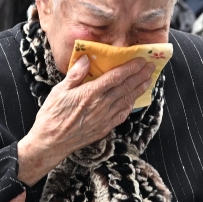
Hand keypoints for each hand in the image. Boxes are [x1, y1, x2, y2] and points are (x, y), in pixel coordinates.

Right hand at [17, 56, 153, 184]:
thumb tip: (87, 58)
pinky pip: (122, 115)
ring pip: (127, 100)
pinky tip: (134, 100)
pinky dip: (130, 105)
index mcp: (90, 93)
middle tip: (150, 67)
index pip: (116, 77)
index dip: (130, 68)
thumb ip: (75, 74)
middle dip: (140, 76)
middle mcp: (101, 105)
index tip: (140, 60)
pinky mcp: (105, 128)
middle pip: (126, 88)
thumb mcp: (59, 90)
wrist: (51, 143)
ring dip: (139, 89)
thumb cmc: (52, 115)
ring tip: (148, 80)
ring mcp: (105, 118)